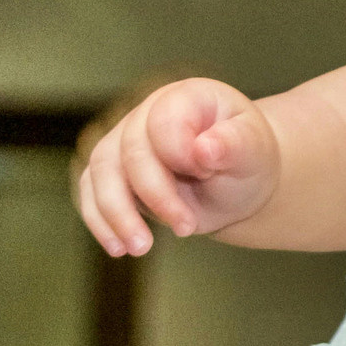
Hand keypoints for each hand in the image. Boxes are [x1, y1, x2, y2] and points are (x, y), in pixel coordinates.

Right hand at [73, 77, 279, 255]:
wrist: (236, 181)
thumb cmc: (247, 159)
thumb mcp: (254, 151)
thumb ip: (236, 144)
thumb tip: (205, 148)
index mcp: (186, 97)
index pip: (164, 121)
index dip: (180, 154)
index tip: (208, 175)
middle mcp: (147, 113)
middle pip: (131, 152)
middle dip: (155, 195)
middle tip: (186, 228)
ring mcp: (123, 141)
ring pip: (101, 173)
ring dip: (117, 214)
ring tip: (141, 248)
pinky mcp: (110, 171)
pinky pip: (91, 193)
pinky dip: (100, 221)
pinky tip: (119, 247)